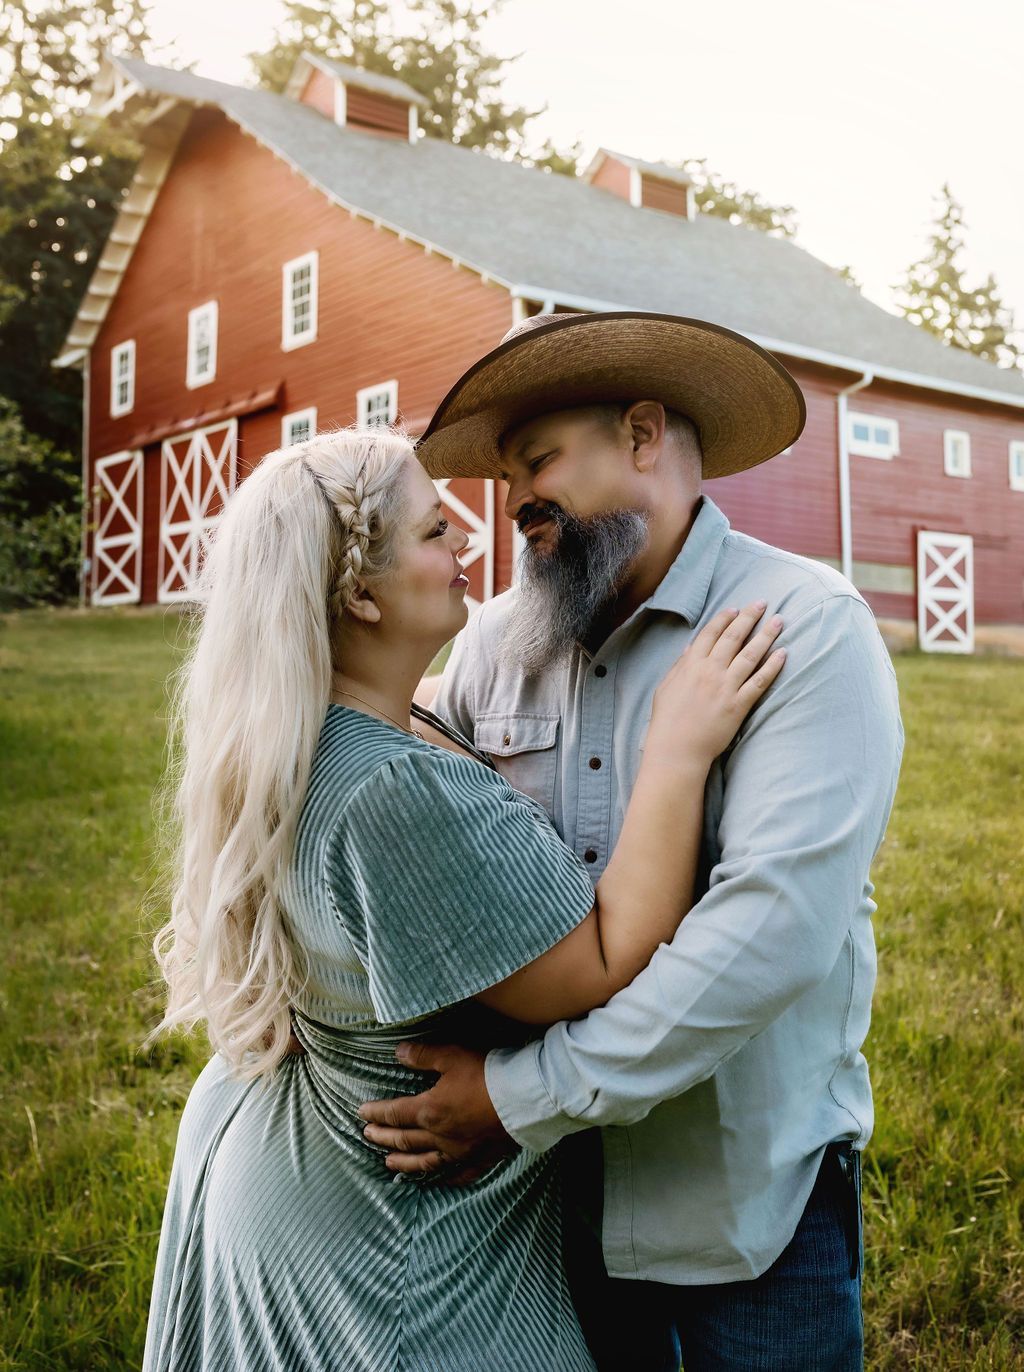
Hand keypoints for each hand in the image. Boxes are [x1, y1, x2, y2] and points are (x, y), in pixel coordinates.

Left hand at [357, 1042, 516, 1184]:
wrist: (524, 1099)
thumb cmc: (487, 1074)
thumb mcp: (452, 1056)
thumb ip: (423, 1055)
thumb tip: (398, 1052)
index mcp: (429, 1111)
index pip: (395, 1113)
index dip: (377, 1113)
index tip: (362, 1113)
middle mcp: (440, 1137)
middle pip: (404, 1140)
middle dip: (383, 1138)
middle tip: (367, 1137)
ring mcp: (460, 1152)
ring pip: (424, 1162)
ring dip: (404, 1163)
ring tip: (389, 1164)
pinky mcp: (480, 1159)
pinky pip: (457, 1173)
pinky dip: (443, 1177)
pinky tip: (438, 1179)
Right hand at [648, 601, 784, 767]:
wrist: (676, 749)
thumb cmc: (667, 720)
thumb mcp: (666, 687)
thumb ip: (679, 665)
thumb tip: (690, 647)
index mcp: (691, 664)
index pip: (710, 633)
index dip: (724, 618)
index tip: (735, 608)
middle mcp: (710, 671)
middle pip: (734, 637)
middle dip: (749, 617)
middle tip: (762, 603)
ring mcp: (726, 687)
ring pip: (750, 654)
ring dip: (766, 635)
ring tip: (779, 621)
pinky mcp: (739, 705)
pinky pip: (760, 681)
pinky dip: (772, 665)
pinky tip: (783, 653)